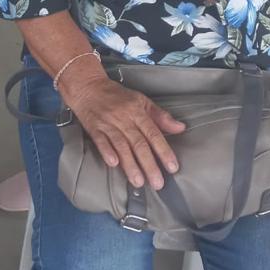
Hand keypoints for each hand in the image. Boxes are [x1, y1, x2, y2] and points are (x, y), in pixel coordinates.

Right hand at [63, 75, 185, 190]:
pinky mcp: (94, 128)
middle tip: (157, 183)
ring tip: (138, 181)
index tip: (172, 167)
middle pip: (139, 144)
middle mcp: (124, 118)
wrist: (88, 87)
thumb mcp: (141, 100)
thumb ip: (160, 116)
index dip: (164, 151)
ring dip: (130, 164)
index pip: (153, 134)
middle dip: (149, 165)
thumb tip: (180, 127)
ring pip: (121, 146)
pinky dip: (107, 152)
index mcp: (137, 112)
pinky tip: (113, 164)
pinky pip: (101, 141)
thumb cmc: (117, 95)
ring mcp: (108, 124)